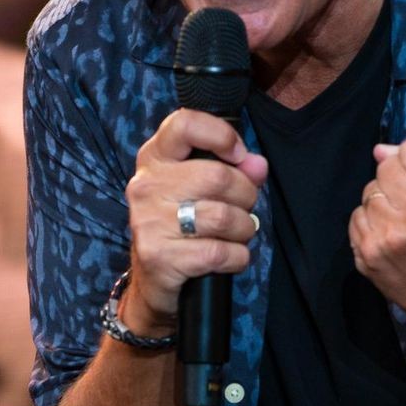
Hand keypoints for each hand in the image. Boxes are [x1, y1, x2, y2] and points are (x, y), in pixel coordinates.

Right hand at [122, 109, 267, 334]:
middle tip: (244, 208)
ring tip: (238, 233)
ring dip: (244, 228)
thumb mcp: (202, 189)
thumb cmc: (182, 223)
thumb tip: (258, 165)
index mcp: (155, 158)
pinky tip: (230, 257)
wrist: (154, 280)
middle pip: (217, 177)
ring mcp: (149, 221)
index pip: (185, 124)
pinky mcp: (159, 256)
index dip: (221, 135)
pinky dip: (237, 257)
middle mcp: (146, 185)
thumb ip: (235, 169)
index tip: (237, 154)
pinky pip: (219, 252)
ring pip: (223, 216)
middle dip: (246, 195)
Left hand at [349, 136, 405, 359]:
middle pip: (386, 168)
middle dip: (399, 180)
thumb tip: (380, 150)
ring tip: (404, 223)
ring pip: (369, 191)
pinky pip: (356, 217)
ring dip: (383, 202)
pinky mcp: (369, 255)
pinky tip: (390, 238)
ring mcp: (389, 236)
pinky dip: (371, 223)